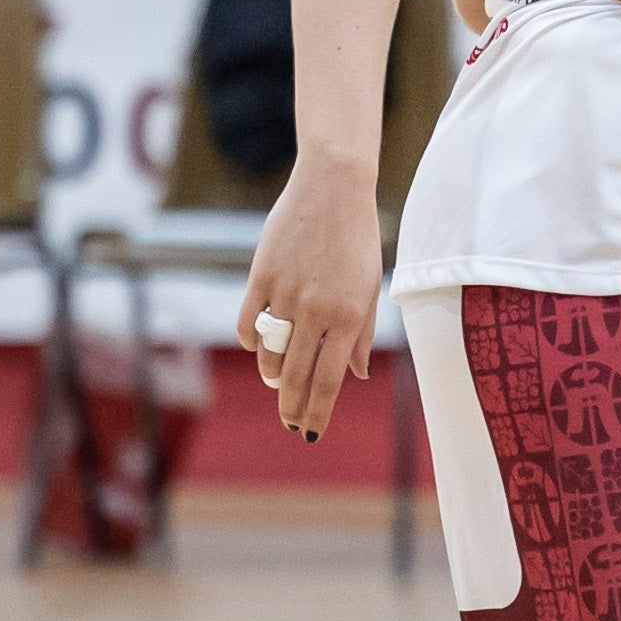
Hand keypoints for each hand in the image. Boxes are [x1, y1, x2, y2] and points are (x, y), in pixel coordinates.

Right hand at [236, 163, 379, 440]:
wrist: (333, 188)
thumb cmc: (359, 238)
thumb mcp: (372, 285)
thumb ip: (362, 333)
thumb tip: (356, 374)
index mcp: (348, 315)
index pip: (328, 380)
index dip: (317, 412)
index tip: (310, 433)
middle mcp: (316, 310)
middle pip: (296, 375)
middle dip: (292, 406)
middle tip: (291, 423)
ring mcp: (285, 294)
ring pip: (270, 354)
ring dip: (274, 376)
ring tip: (280, 385)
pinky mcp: (260, 278)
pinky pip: (248, 323)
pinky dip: (252, 342)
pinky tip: (260, 349)